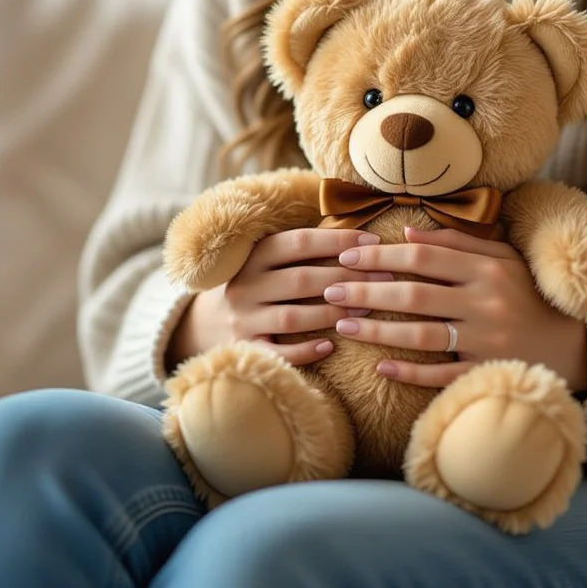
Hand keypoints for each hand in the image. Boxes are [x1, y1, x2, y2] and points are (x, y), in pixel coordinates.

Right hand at [166, 229, 392, 369]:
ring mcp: (243, 320)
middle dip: (347, 277)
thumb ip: (303, 248)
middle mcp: (246, 286)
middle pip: (303, 279)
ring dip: (333, 312)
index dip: (339, 241)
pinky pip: (277, 353)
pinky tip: (330, 346)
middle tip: (384, 278)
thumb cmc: (254, 287)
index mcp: (255, 256)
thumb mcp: (267, 261)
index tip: (374, 241)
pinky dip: (304, 350)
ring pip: (293, 317)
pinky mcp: (244, 350)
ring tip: (366, 309)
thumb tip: (360, 234)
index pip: (300, 242)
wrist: (202, 325)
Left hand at [322, 226, 586, 389]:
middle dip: (367, 291)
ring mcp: (486, 340)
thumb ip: (458, 244)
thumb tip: (408, 233)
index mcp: (487, 269)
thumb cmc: (528, 296)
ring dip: (377, 331)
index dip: (380, 256)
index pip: (422, 258)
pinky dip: (409, 372)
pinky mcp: (486, 372)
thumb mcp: (502, 260)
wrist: (574, 347)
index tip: (346, 256)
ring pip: (421, 334)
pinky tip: (380, 367)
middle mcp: (486, 303)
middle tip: (329, 290)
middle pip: (414, 294)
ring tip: (342, 325)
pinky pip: (440, 374)